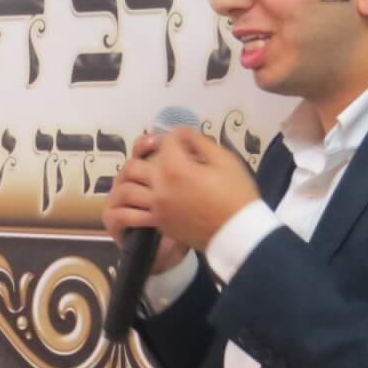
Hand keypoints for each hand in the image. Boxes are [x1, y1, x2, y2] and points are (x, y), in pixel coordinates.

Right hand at [102, 131, 192, 275]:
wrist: (171, 251)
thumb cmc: (182, 219)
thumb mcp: (192, 190)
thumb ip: (190, 168)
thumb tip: (192, 143)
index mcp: (146, 170)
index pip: (140, 149)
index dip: (145, 144)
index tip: (158, 142)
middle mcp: (128, 182)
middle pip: (129, 167)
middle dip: (146, 172)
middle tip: (163, 180)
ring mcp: (117, 201)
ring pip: (123, 189)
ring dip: (144, 197)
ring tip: (163, 206)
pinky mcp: (112, 221)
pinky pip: (118, 213)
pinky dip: (136, 216)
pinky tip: (154, 220)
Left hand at [116, 127, 259, 252]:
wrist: (239, 233)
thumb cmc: (236, 194)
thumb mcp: (225, 160)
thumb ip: (200, 142)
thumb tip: (183, 135)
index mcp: (175, 169)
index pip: (165, 141)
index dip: (177, 136)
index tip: (187, 140)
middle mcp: (159, 188)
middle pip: (134, 164)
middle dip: (147, 157)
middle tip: (164, 157)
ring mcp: (156, 208)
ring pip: (128, 190)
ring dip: (138, 180)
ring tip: (153, 177)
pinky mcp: (159, 223)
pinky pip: (139, 208)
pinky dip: (144, 199)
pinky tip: (160, 195)